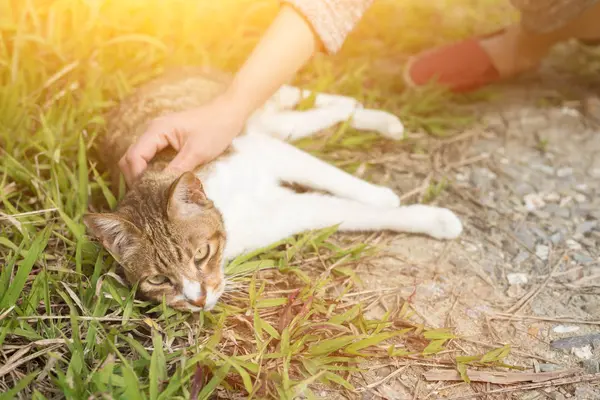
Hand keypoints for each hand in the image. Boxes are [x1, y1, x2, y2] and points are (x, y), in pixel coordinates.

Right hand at [118, 95, 245, 185]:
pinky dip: (149, 170)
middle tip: (146, 198)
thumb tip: (161, 190)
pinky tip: (157, 183)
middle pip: (130, 157)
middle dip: (134, 178)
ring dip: (140, 175)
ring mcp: (157, 135)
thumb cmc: (215, 129)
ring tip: (150, 194)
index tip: (146, 195)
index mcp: (157, 130)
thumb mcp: (197, 152)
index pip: (135, 156)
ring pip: (138, 158)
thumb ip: (177, 170)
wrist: (228, 114)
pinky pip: (149, 157)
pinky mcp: (164, 141)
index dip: (136, 177)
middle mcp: (152, 131)